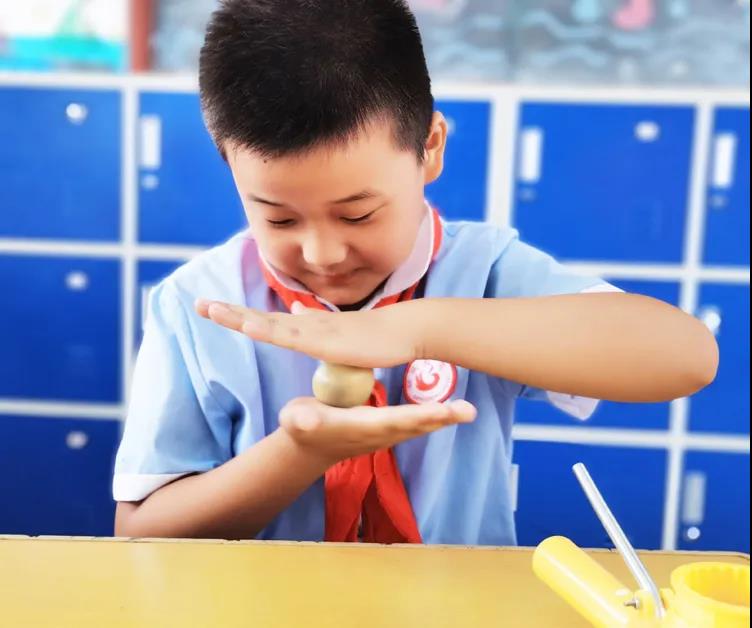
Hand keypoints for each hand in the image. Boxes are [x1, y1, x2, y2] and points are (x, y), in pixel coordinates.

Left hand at [195, 299, 422, 367]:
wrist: (406, 331)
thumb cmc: (378, 337)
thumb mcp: (341, 337)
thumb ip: (318, 327)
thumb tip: (298, 313)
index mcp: (308, 327)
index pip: (266, 322)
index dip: (240, 316)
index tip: (214, 309)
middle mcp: (306, 325)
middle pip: (260, 318)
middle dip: (228, 312)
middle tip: (198, 304)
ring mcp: (314, 331)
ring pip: (268, 324)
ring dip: (238, 317)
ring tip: (209, 310)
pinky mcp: (325, 342)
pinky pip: (290, 337)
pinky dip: (266, 330)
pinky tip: (247, 326)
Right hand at [278, 397, 475, 462]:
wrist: (308, 446)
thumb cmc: (302, 426)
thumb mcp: (297, 420)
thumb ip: (304, 420)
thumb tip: (309, 420)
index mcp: (361, 426)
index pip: (394, 420)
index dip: (418, 416)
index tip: (441, 411)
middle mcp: (379, 434)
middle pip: (415, 426)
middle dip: (441, 419)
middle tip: (468, 411)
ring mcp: (386, 434)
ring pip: (419, 426)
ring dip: (444, 419)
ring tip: (468, 411)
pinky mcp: (388, 429)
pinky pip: (416, 423)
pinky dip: (436, 417)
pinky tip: (453, 408)